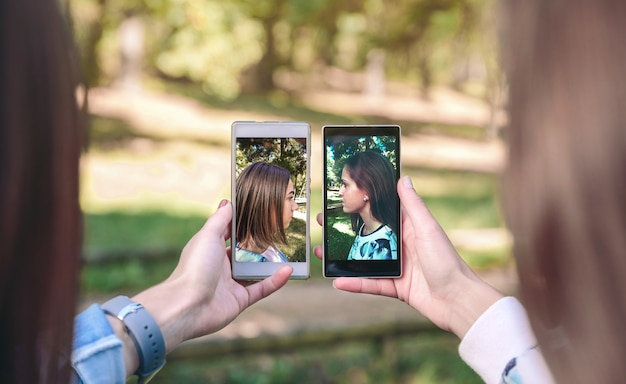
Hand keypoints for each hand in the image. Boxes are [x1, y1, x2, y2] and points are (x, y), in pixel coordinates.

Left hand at [127, 200, 290, 363]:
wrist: (188, 305)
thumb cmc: (195, 267)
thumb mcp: (208, 236)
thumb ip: (220, 220)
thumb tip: (227, 202)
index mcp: (211, 249)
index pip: (229, 234)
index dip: (243, 225)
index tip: (261, 214)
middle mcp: (220, 266)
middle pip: (244, 253)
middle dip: (261, 245)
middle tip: (280, 232)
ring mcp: (231, 284)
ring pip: (255, 271)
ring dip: (271, 263)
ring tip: (289, 252)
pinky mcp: (240, 300)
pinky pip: (261, 288)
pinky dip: (275, 281)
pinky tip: (288, 271)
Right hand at [314, 176, 501, 338]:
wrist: (458, 300)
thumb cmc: (447, 261)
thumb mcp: (427, 228)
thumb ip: (413, 205)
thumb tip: (403, 178)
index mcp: (409, 229)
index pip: (381, 213)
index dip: (362, 205)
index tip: (342, 198)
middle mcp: (401, 246)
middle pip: (367, 236)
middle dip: (344, 230)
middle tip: (324, 223)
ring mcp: (397, 267)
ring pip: (363, 261)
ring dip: (342, 258)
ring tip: (322, 253)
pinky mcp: (395, 287)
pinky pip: (370, 284)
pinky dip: (354, 283)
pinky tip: (337, 282)